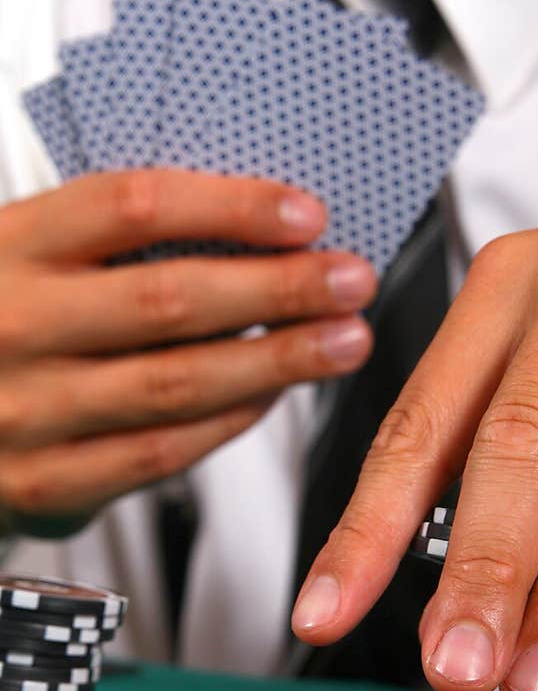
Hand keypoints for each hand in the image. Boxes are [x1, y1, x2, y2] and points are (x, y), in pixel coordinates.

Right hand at [0, 169, 376, 528]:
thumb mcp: (25, 255)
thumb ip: (111, 240)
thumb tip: (252, 224)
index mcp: (8, 245)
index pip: (130, 206)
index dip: (229, 207)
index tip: (305, 214)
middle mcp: (10, 323)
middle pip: (168, 299)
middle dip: (279, 288)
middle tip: (351, 280)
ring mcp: (24, 411)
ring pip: (175, 384)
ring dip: (275, 361)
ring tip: (342, 342)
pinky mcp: (44, 483)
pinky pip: (159, 452)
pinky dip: (230, 422)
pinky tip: (274, 394)